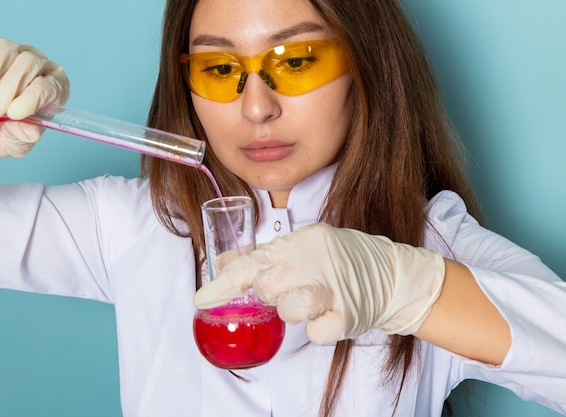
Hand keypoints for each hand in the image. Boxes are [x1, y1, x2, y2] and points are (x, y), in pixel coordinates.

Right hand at [0, 26, 69, 184]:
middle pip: (29, 65)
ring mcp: (14, 54)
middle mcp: (38, 68)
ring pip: (6, 49)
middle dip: (8, 88)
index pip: (50, 86)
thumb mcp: (13, 144)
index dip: (33, 97)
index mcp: (54, 91)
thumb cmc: (2, 135)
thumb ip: (22, 137)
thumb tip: (32, 133)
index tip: (14, 113)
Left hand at [194, 223, 444, 344]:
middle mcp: (317, 259)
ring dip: (292, 312)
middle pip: (267, 287)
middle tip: (286, 290)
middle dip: (270, 294)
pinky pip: (314, 333)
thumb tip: (223, 263)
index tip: (201, 299)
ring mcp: (335, 287)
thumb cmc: (341, 260)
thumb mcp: (304, 245)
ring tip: (309, 302)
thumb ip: (266, 255)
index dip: (224, 283)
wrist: (392, 275)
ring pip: (288, 310)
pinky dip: (316, 330)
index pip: (254, 261)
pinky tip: (327, 315)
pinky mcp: (349, 315)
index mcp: (303, 239)